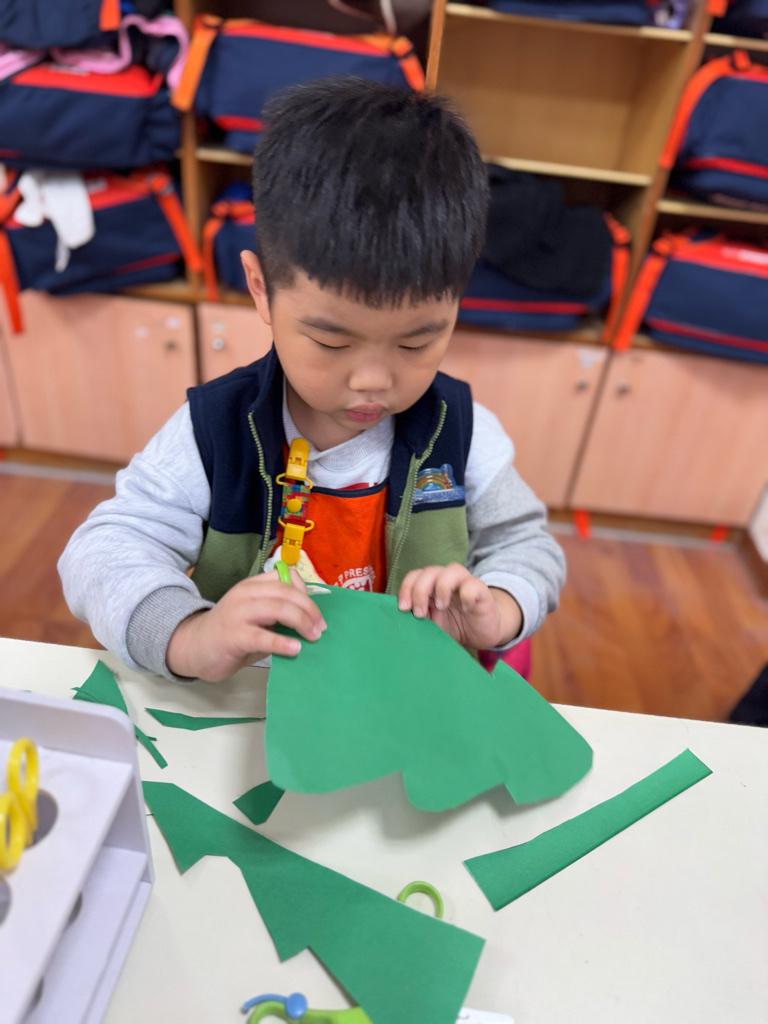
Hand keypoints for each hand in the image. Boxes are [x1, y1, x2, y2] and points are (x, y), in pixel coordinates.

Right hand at [166, 569, 326, 681]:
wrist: (193, 647)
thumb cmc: (230, 634)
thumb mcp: (255, 616)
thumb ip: (276, 615)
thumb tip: (309, 622)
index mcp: (252, 586)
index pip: (285, 577)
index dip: (305, 592)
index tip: (315, 613)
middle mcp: (245, 594)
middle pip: (286, 593)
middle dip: (309, 610)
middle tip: (320, 629)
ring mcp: (237, 613)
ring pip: (278, 609)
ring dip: (301, 622)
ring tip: (312, 637)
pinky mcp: (233, 636)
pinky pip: (262, 637)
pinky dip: (282, 643)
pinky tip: (295, 649)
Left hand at [397, 563, 522, 649]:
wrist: (482, 633)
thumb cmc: (455, 626)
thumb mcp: (432, 625)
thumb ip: (419, 617)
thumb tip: (401, 619)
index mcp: (431, 586)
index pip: (415, 576)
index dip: (406, 588)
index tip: (403, 608)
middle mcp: (447, 580)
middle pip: (429, 571)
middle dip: (420, 591)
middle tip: (420, 613)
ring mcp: (465, 584)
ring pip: (452, 570)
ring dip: (442, 587)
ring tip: (441, 607)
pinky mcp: (482, 592)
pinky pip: (473, 585)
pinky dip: (467, 595)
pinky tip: (466, 608)